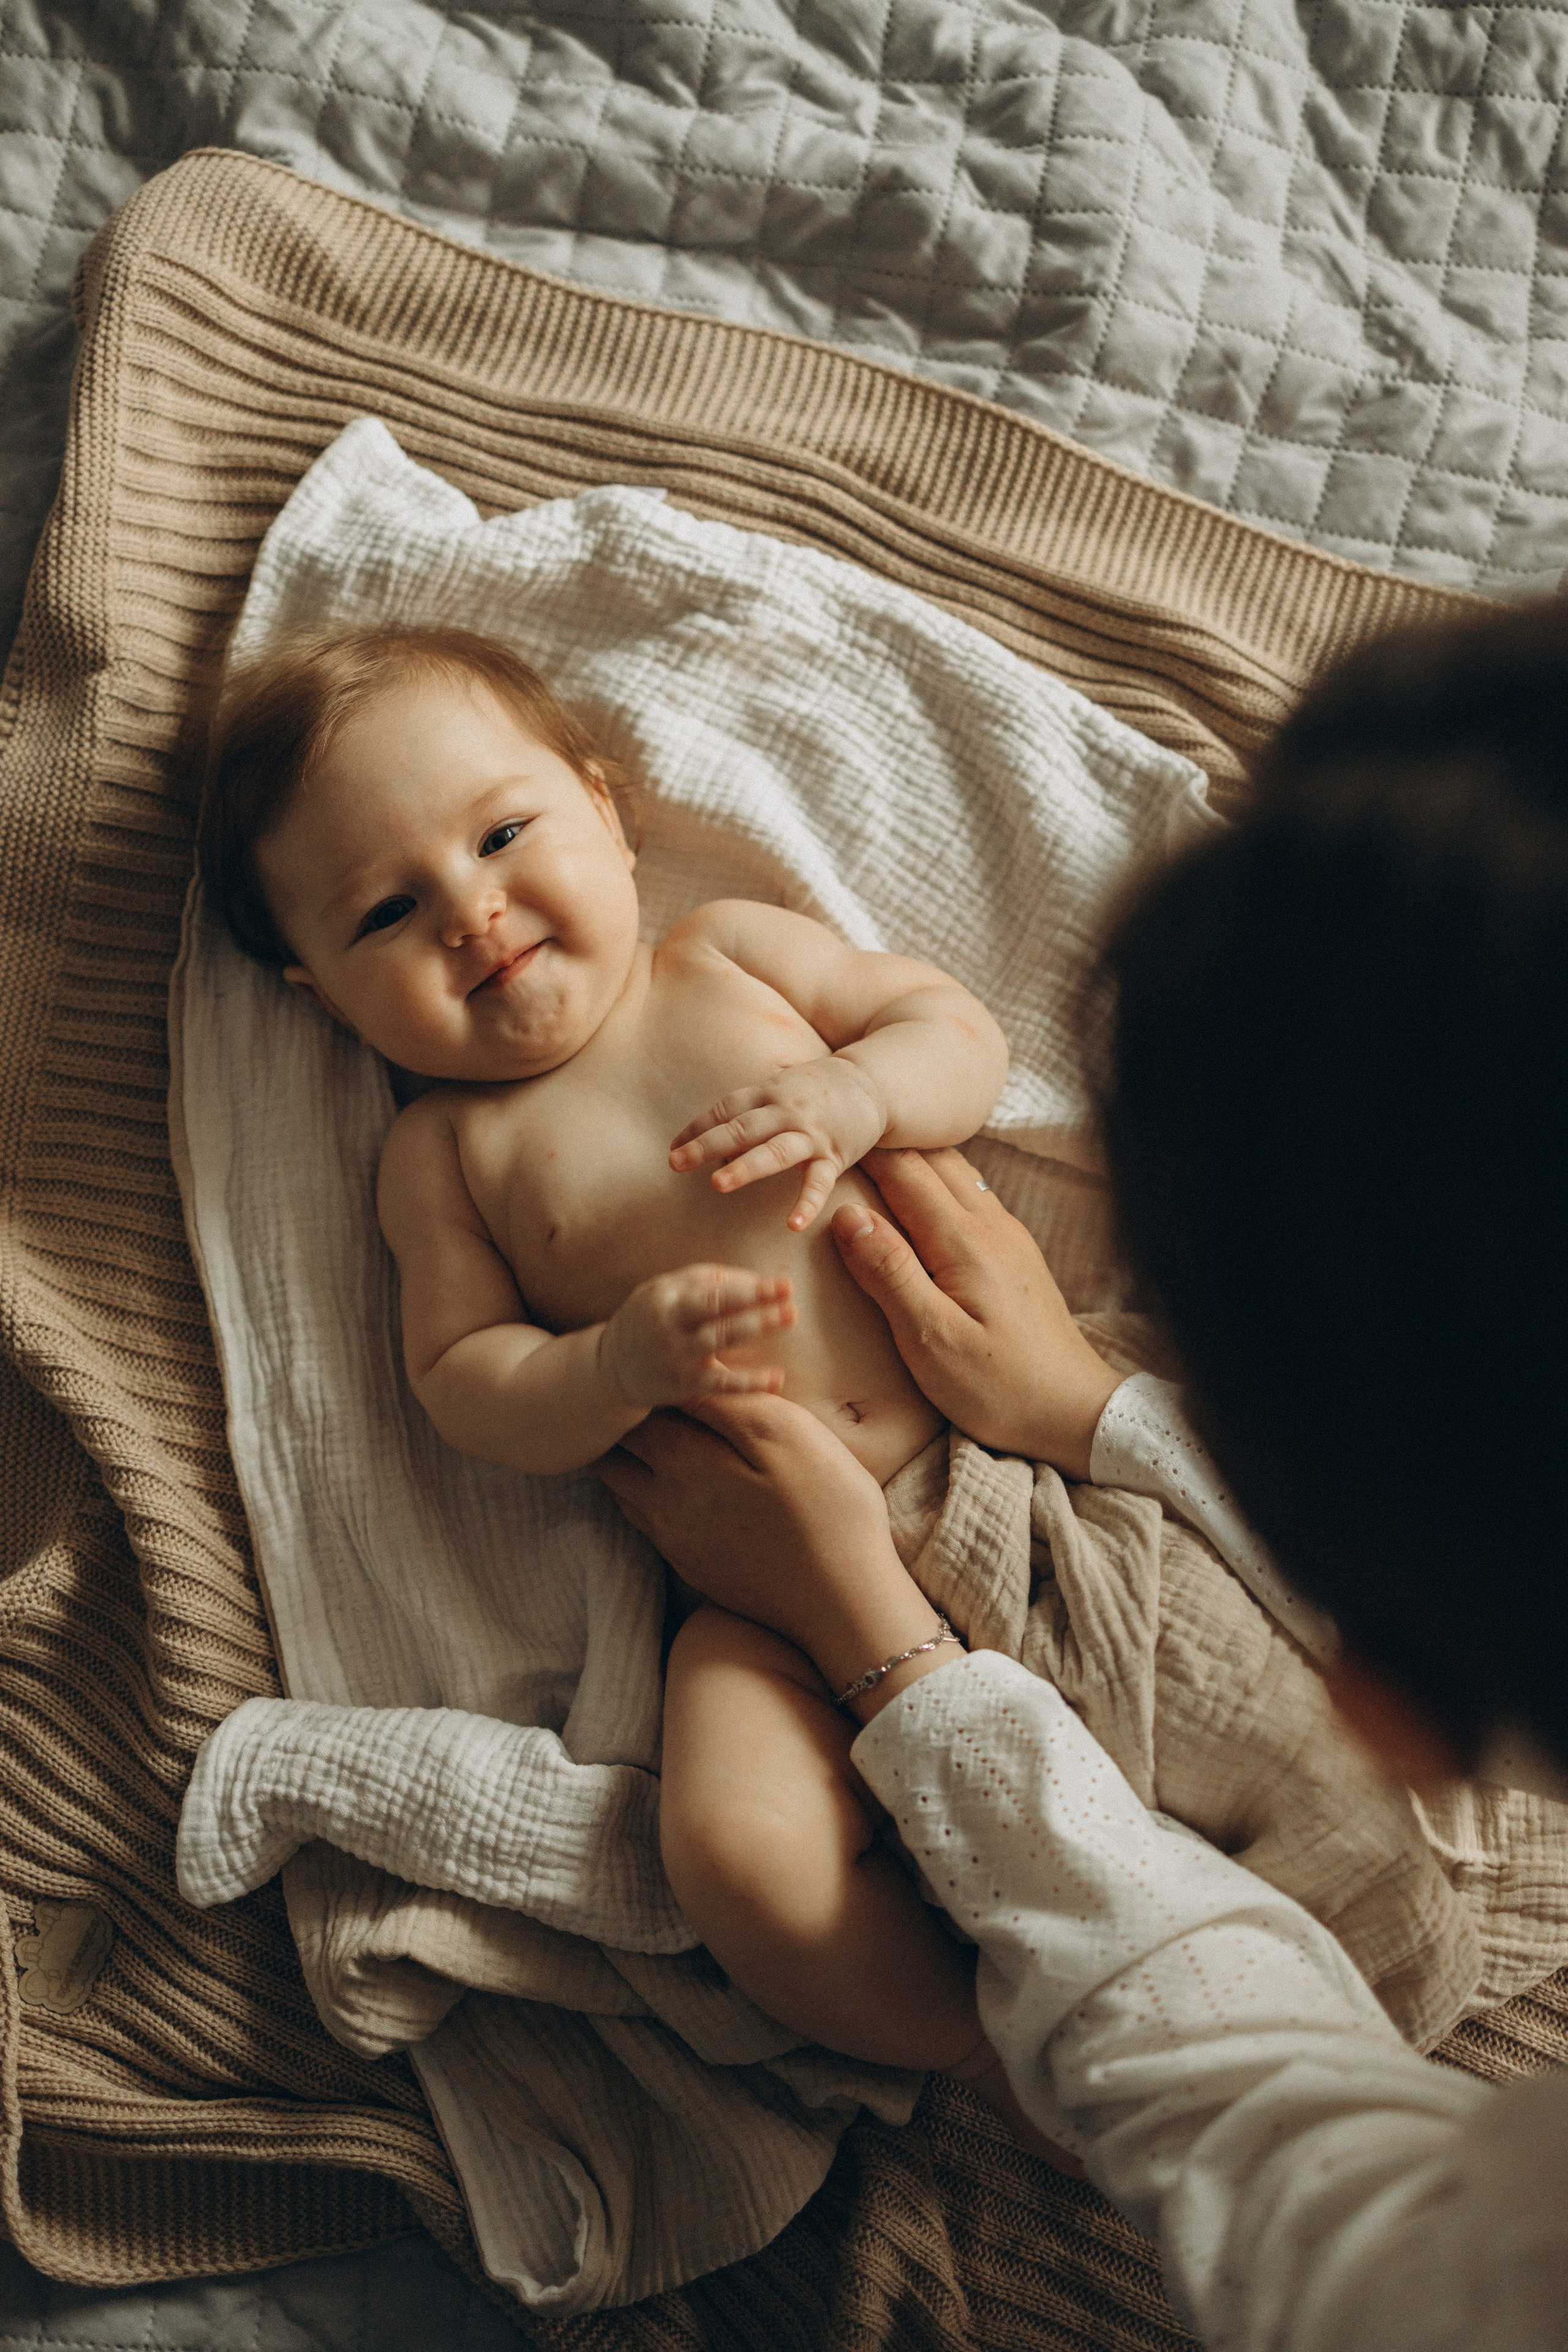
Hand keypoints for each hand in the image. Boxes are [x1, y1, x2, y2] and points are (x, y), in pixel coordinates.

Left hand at [596, 1394, 951, 1714]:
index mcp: (683, 1462)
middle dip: (620, 1427)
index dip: (635, 1389)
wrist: (843, 1600)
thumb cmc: (827, 1508)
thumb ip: (729, 1402)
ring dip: (629, 1465)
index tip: (645, 1369)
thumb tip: (687, 1375)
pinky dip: (648, 1500)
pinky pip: (649, 1527)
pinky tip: (678, 1490)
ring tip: (653, 1439)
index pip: (632, 1415)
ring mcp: (676, 1543)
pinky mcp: (694, 1570)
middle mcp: (663, 1506)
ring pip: (624, 1494)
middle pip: (613, 1457)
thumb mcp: (786, 1435)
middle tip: (643, 1402)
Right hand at [600, 1264, 794, 1409]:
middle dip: (754, 1302)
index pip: (713, 1288)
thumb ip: (708, 1281)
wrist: (612, 1367)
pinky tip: (777, 1378)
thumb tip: (757, 1280)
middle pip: (716, 1308)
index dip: (749, 1285)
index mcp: (667, 1297)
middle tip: (791, 1298)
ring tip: (789, 1318)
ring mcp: (676, 1356)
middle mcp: (669, 1324)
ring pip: (720, 1339)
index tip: (783, 1282)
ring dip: (757, 1327)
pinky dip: (750, 1382)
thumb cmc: (652, 1318)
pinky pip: (721, 1384)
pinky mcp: (684, 1386)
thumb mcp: (667, 1290)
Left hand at [669, 1057, 885, 1232]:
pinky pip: (819, 1182)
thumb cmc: (817, 1090)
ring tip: (717, 1185)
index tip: (673, 1147)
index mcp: (768, 1093)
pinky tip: (793, 1225)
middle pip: (741, 1127)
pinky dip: (807, 1203)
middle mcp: (786, 1111)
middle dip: (706, 1145)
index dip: (698, 1127)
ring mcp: (811, 1134)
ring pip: (774, 1151)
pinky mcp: (835, 1155)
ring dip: (745, 1167)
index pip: (726, 1109)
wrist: (873, 1082)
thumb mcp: (781, 1088)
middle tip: (676, 1163)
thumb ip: (750, 1111)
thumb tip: (714, 1143)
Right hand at [832, 1149, 1122, 1478]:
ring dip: (915, 1159)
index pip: (904, 1170)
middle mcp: (990, 1225)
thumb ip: (889, 1273)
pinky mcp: (1017, 1255)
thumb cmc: (998, 1386)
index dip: (862, 1149)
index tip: (824, 1135)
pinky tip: (921, 1198)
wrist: (1074, 1410)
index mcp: (963, 1241)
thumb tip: (847, 1215)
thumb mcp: (930, 1339)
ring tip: (873, 1157)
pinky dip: (939, 1183)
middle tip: (842, 1136)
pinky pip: (972, 1197)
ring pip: (956, 1173)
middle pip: (933, 1159)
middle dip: (888, 1142)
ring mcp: (1009, 1236)